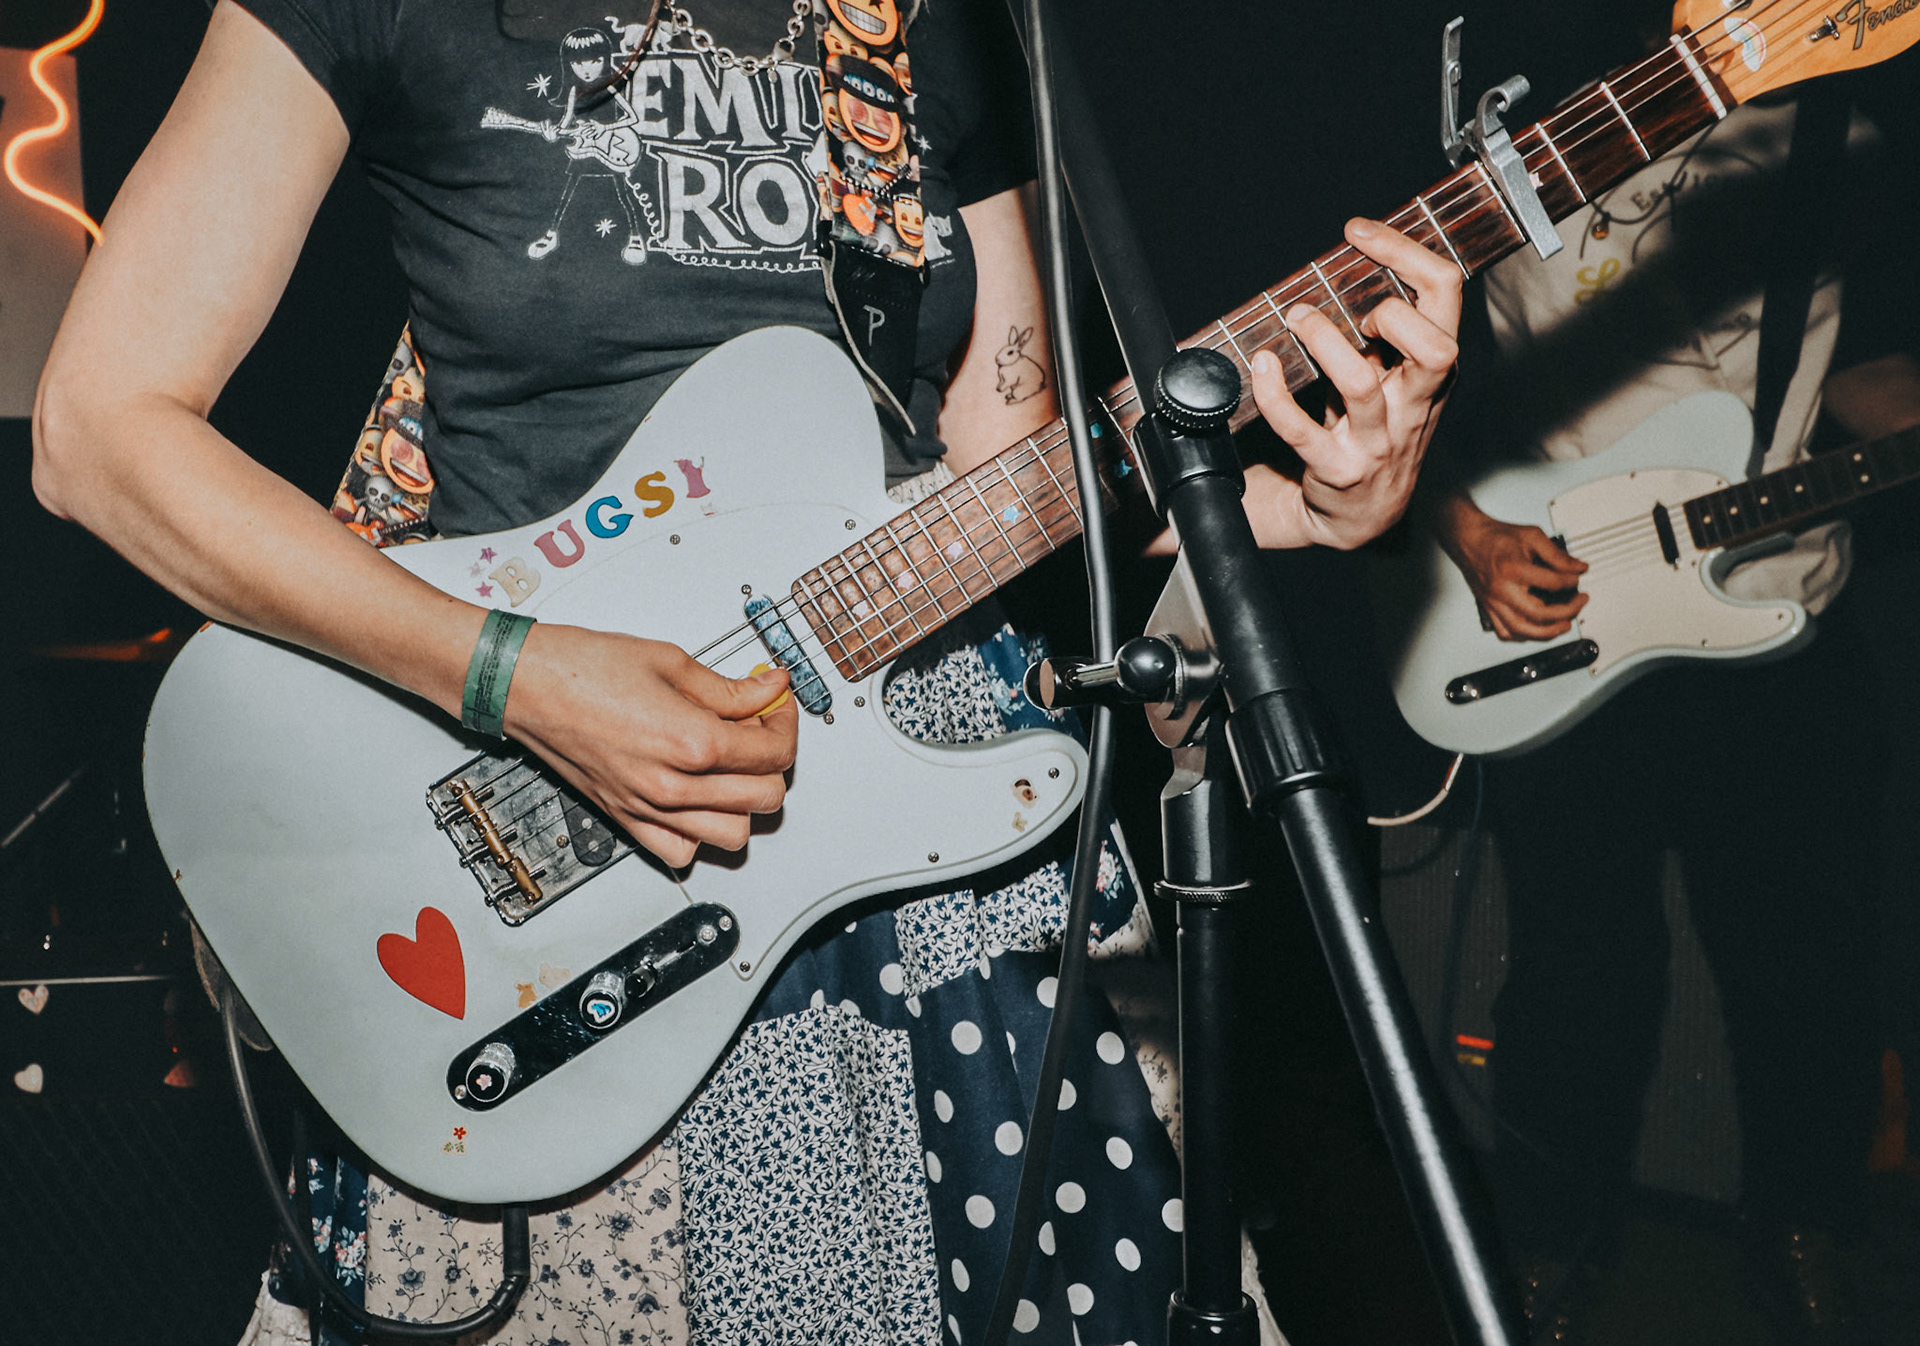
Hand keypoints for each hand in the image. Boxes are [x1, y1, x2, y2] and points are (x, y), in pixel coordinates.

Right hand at [502, 624, 798, 866]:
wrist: (526, 686)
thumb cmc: (582, 669)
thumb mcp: (671, 662)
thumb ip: (730, 689)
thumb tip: (770, 691)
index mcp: (690, 742)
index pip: (774, 753)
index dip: (786, 724)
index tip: (776, 705)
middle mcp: (672, 786)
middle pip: (765, 797)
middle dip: (774, 760)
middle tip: (759, 728)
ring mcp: (649, 810)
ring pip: (734, 836)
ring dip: (745, 802)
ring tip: (733, 765)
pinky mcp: (628, 821)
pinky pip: (684, 852)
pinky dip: (701, 833)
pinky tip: (698, 797)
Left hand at [1246, 218, 1463, 548]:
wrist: (1362, 517)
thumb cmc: (1377, 431)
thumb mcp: (1399, 378)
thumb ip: (1390, 330)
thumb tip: (1362, 258)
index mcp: (1435, 370)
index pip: (1446, 294)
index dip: (1406, 252)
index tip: (1359, 232)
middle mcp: (1414, 405)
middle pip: (1436, 348)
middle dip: (1393, 314)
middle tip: (1358, 312)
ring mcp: (1377, 442)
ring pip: (1359, 384)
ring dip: (1323, 342)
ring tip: (1298, 319)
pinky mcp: (1335, 470)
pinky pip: (1300, 429)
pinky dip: (1273, 393)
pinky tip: (1261, 364)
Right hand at [1435, 494, 1588, 640]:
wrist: (1469, 540)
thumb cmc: (1495, 538)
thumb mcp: (1532, 536)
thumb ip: (1557, 554)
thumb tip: (1577, 567)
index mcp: (1513, 569)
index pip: (1552, 583)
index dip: (1571, 581)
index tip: (1576, 577)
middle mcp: (1502, 590)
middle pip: (1539, 613)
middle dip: (1566, 612)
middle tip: (1578, 603)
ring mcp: (1494, 602)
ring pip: (1523, 630)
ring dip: (1548, 632)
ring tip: (1563, 625)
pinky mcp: (1488, 608)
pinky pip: (1506, 632)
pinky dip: (1523, 635)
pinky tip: (1535, 629)